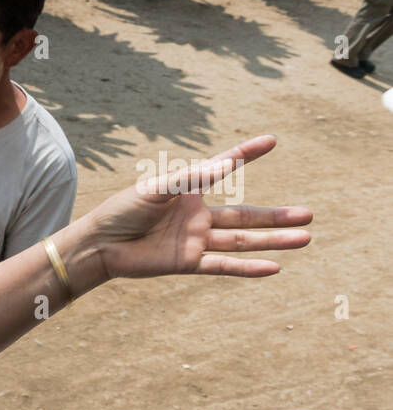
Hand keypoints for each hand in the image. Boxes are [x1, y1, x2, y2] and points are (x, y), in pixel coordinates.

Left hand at [86, 135, 311, 279]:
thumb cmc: (121, 210)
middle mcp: (197, 216)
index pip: (223, 168)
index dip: (245, 154)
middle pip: (246, 215)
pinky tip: (274, 268)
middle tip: (310, 214)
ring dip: (273, 241)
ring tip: (305, 238)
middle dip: (277, 216)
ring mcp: (195, 240)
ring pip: (242, 241)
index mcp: (187, 190)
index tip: (271, 141)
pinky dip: (247, 268)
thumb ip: (188, 177)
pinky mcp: (187, 262)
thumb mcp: (154, 188)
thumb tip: (223, 165)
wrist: (99, 244)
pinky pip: (223, 266)